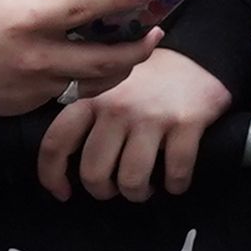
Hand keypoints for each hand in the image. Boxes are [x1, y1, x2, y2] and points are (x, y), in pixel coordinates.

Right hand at [0, 0, 162, 118]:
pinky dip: (91, 81)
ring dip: (123, 68)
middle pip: (103, 59)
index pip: (84, 10)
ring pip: (95, 84)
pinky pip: (71, 93)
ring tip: (136, 51)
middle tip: (156, 32)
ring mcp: (35, 86)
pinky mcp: (30, 104)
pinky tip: (102, 67)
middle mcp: (36, 57)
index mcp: (25, 21)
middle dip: (138, 48)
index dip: (118, 0)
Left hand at [38, 48, 232, 201]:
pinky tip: (175, 183)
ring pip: (132, 179)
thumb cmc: (146, 79)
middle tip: (113, 190)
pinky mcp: (186, 123)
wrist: (198, 56)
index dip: (52, 176)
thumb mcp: (105, 86)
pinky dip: (176, 185)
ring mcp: (152, 116)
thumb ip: (85, 113)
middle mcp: (116, 108)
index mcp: (91, 99)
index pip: (56, 144)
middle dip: (103, 191)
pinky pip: (176, 171)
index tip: (63, 192)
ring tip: (143, 189)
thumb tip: (68, 158)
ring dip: (137, 193)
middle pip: (94, 171)